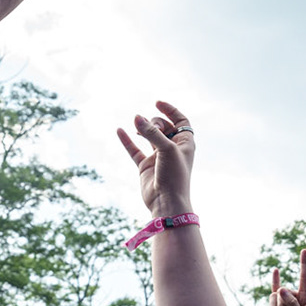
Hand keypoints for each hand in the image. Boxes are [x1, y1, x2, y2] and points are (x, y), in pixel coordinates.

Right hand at [115, 100, 195, 216]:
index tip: (157, 103)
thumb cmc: (174, 176)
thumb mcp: (166, 149)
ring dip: (143, 129)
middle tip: (149, 127)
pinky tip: (119, 130)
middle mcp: (172, 149)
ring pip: (149, 137)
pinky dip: (127, 141)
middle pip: (163, 126)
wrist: (167, 202)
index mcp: (185, 143)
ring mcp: (158, 157)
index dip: (171, 111)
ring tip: (137, 124)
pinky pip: (134, 150)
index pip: (181, 121)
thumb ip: (151, 133)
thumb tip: (136, 117)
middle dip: (155, 123)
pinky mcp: (145, 166)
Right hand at [270, 250, 305, 305]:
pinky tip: (274, 305)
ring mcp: (288, 302)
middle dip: (279, 304)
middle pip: (283, 291)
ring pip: (275, 296)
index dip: (304, 263)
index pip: (305, 277)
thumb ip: (291, 304)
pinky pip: (273, 299)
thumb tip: (281, 289)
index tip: (305, 250)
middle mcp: (298, 297)